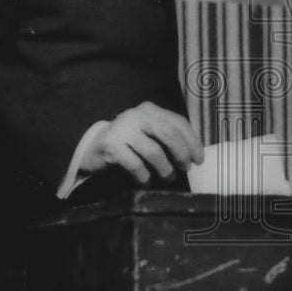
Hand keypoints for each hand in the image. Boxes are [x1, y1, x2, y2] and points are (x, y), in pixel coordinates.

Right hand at [80, 102, 203, 184]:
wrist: (93, 148)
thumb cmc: (128, 142)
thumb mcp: (148, 132)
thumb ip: (167, 136)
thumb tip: (194, 154)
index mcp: (149, 109)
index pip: (178, 122)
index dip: (192, 141)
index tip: (199, 159)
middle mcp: (136, 115)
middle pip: (168, 134)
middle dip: (181, 154)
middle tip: (185, 168)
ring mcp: (123, 130)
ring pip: (154, 151)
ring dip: (165, 169)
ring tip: (168, 177)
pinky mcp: (112, 146)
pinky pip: (136, 165)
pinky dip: (145, 176)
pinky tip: (146, 180)